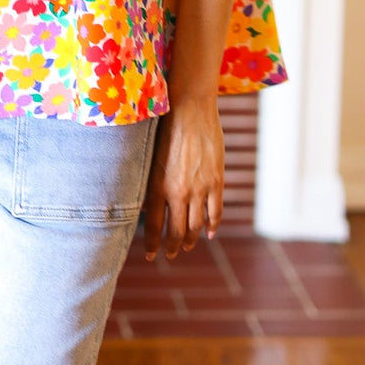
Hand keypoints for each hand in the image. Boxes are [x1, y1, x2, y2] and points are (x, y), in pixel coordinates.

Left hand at [142, 96, 224, 258]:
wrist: (189, 109)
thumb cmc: (164, 129)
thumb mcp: (150, 159)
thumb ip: (151, 184)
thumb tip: (148, 206)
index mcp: (157, 187)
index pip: (153, 226)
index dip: (152, 245)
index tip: (150, 256)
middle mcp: (178, 192)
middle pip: (176, 231)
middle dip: (172, 247)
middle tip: (170, 255)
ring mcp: (199, 188)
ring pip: (196, 225)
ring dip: (191, 239)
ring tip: (186, 246)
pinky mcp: (216, 181)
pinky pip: (215, 212)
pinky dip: (213, 226)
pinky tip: (209, 233)